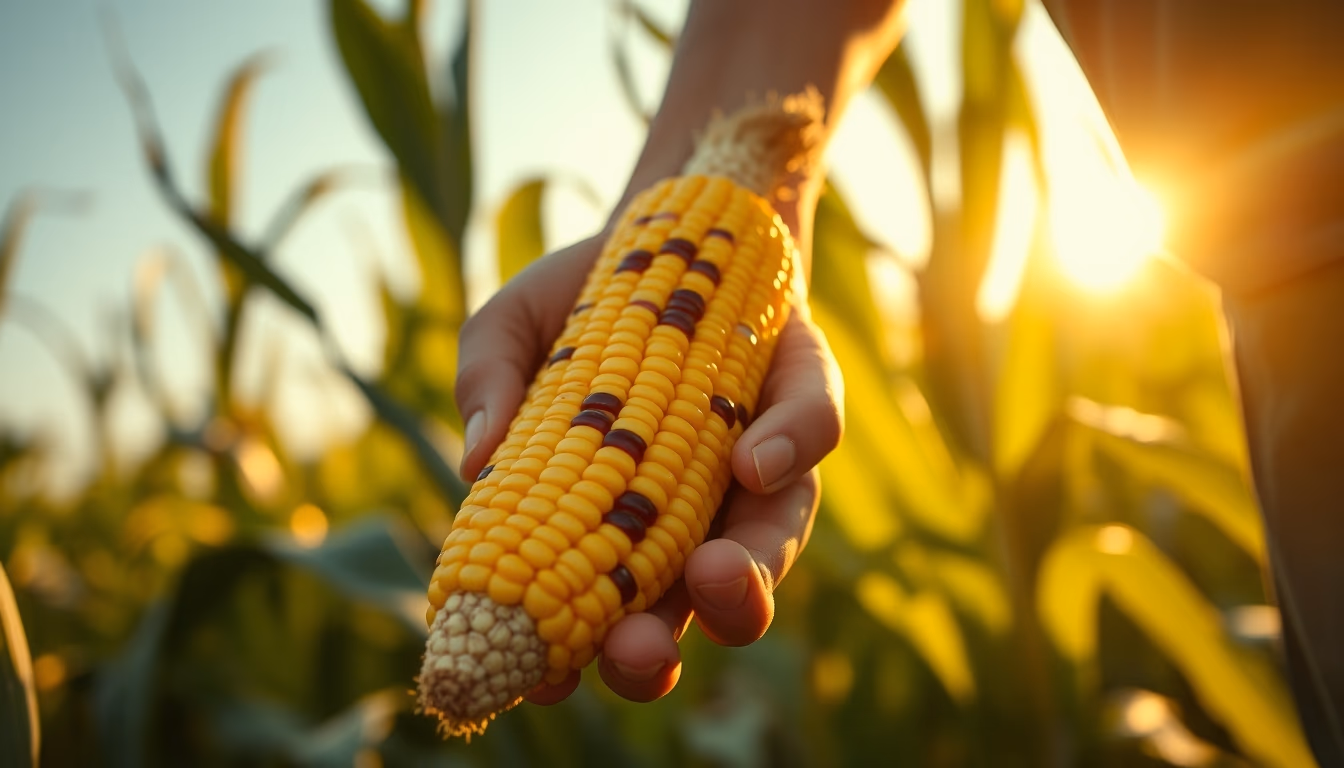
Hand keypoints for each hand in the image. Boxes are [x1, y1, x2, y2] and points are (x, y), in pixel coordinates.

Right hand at [455, 233, 843, 703]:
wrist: (666, 223)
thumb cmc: (579, 302)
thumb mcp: (510, 330)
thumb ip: (488, 386)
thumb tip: (477, 463)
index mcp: (611, 518)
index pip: (592, 614)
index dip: (572, 659)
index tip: (541, 677)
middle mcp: (692, 514)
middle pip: (685, 613)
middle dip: (662, 650)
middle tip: (635, 656)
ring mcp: (754, 469)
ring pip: (766, 550)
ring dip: (746, 585)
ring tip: (712, 577)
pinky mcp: (803, 403)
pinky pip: (812, 436)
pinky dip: (789, 451)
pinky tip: (752, 460)